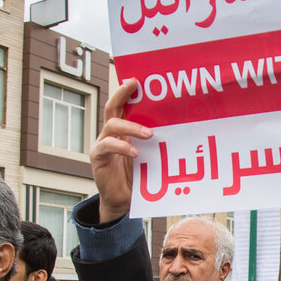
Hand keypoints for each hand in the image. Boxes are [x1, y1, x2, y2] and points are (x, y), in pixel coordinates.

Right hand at [89, 79, 152, 222]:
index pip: (123, 105)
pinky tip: (135, 152)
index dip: (127, 91)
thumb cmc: (138, 176)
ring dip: (132, 126)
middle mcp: (110, 133)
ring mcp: (102, 144)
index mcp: (123, 129)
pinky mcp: (98, 157)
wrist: (123, 201)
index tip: (137, 79)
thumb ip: (156, 142)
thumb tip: (182, 129)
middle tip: (134, 86)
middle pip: (112, 107)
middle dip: (122, 94)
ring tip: (149, 134)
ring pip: (112, 125)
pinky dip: (122, 147)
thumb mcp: (150, 155)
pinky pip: (107, 146)